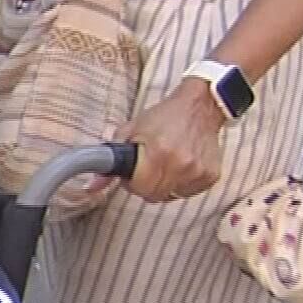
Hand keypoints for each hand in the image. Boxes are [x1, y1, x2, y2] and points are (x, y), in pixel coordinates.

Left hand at [117, 79, 228, 202]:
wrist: (200, 106)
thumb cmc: (163, 116)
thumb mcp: (130, 131)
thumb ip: (109, 161)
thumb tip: (92, 186)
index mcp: (159, 152)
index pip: (139, 188)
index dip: (131, 183)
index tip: (132, 174)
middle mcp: (181, 164)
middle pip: (154, 195)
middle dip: (145, 185)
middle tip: (147, 169)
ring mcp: (198, 171)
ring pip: (171, 196)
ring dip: (164, 185)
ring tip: (165, 164)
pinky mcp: (210, 176)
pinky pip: (188, 193)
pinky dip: (181, 184)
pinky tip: (180, 165)